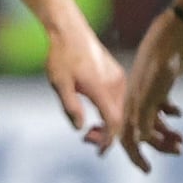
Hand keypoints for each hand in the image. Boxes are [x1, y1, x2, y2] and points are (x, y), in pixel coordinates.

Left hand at [41, 21, 127, 154]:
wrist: (69, 30)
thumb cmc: (61, 56)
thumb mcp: (60, 84)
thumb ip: (70, 107)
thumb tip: (80, 128)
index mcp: (101, 88)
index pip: (114, 121)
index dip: (108, 140)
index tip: (100, 151)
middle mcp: (115, 84)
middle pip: (121, 118)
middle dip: (108, 134)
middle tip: (88, 139)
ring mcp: (118, 78)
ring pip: (123, 109)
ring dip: (111, 123)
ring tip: (92, 130)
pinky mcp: (117, 74)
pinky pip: (121, 99)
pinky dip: (113, 112)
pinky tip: (99, 114)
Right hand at [117, 11, 182, 171]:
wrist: (170, 36)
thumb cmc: (159, 63)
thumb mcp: (152, 93)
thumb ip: (144, 116)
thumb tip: (139, 140)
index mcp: (129, 105)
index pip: (127, 138)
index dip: (135, 156)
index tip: (148, 171)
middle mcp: (134, 101)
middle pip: (142, 131)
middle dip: (158, 146)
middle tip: (178, 152)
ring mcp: (147, 92)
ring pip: (153, 120)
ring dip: (166, 132)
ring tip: (182, 141)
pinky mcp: (159, 83)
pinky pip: (160, 105)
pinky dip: (169, 113)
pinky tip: (179, 114)